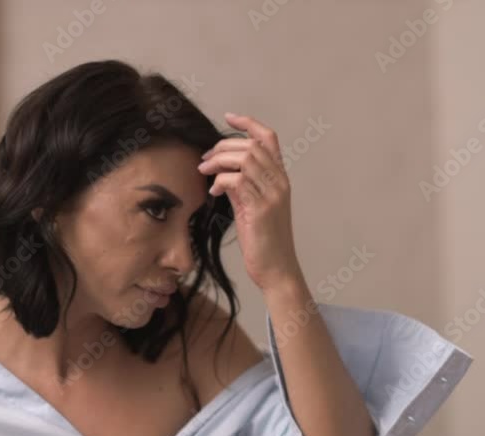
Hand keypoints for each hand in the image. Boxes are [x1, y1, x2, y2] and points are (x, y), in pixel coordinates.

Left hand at [197, 112, 303, 292]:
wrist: (277, 270)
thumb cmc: (264, 242)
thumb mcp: (251, 208)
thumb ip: (240, 188)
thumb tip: (221, 174)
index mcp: (280, 179)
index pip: (269, 138)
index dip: (249, 123)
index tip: (229, 117)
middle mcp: (280, 182)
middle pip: (252, 144)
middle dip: (223, 145)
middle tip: (205, 159)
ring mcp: (273, 194)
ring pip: (245, 159)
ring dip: (218, 161)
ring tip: (204, 171)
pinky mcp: (261, 209)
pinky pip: (237, 181)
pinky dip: (220, 181)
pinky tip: (213, 191)